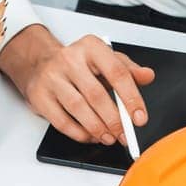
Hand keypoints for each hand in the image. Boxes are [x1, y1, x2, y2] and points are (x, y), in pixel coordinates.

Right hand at [0, 26, 153, 143]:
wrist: (40, 63)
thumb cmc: (78, 64)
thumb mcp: (106, 59)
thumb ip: (128, 69)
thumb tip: (147, 76)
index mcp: (91, 47)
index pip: (117, 73)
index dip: (131, 98)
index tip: (139, 117)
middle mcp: (69, 59)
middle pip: (96, 94)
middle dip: (114, 120)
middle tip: (124, 134)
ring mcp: (51, 78)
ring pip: (78, 108)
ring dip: (97, 128)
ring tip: (109, 137)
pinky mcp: (39, 96)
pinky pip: (61, 120)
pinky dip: (78, 133)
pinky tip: (89, 135)